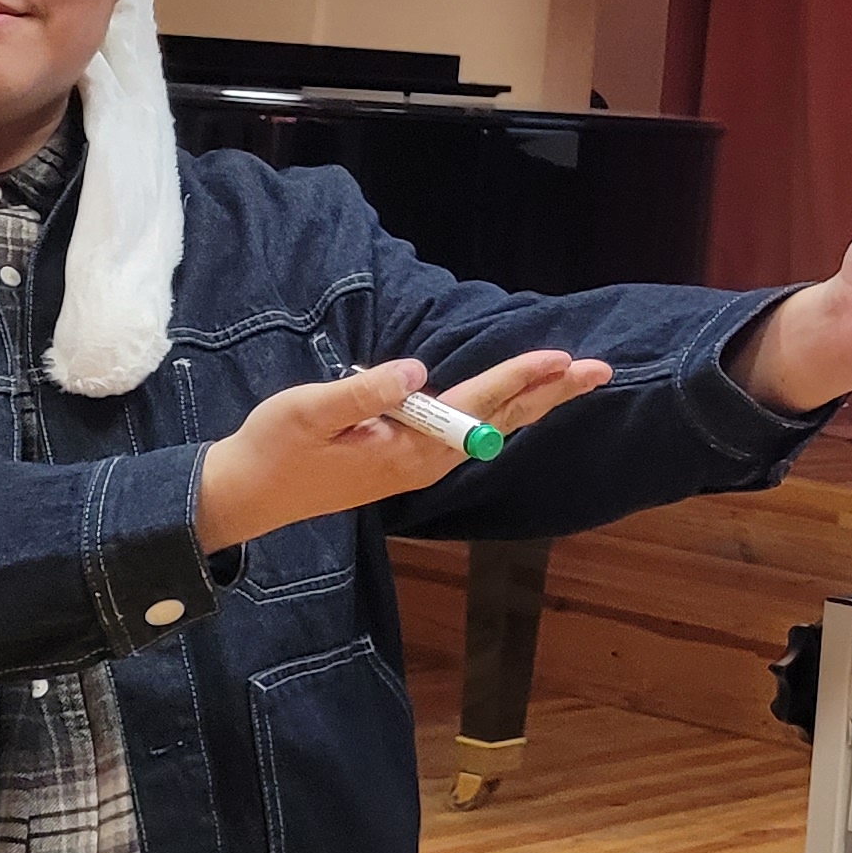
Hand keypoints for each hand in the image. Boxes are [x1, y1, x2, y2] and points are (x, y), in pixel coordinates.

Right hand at [195, 350, 614, 552]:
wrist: (250, 495)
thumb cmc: (274, 448)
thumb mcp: (309, 412)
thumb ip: (364, 393)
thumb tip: (416, 372)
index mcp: (408, 449)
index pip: (475, 406)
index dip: (518, 378)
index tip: (559, 358)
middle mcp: (427, 461)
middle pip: (501, 420)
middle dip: (550, 392)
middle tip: (601, 369)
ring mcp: (422, 465)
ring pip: (492, 428)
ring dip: (535, 401)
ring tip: (575, 379)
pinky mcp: (411, 463)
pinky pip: (473, 435)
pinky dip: (505, 412)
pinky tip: (523, 404)